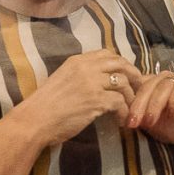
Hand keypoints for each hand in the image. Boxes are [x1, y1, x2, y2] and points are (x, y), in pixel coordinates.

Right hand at [10, 50, 142, 145]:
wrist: (35, 120)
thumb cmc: (45, 105)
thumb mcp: (62, 80)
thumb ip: (80, 75)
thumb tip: (98, 80)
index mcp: (77, 61)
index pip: (107, 54)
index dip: (120, 64)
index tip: (126, 74)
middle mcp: (86, 68)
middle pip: (120, 64)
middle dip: (133, 75)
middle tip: (138, 88)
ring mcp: (92, 83)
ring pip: (123, 83)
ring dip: (131, 97)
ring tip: (130, 108)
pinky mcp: (96, 100)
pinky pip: (120, 102)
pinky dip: (124, 112)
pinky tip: (121, 120)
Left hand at [126, 72, 173, 147]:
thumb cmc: (171, 128)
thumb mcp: (149, 123)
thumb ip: (137, 115)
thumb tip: (120, 112)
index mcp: (151, 84)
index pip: (137, 86)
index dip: (130, 102)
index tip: (126, 121)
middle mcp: (165, 79)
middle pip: (148, 84)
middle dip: (140, 104)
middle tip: (135, 121)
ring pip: (163, 85)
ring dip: (155, 104)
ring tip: (151, 121)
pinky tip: (171, 114)